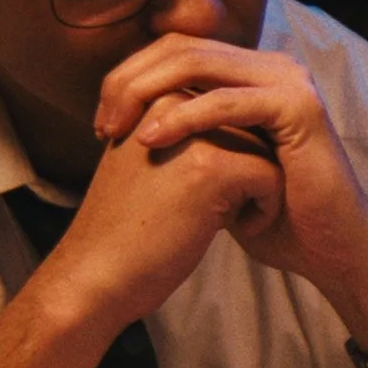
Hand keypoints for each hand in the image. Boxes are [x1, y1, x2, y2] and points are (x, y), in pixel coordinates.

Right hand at [34, 88, 284, 333]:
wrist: (96, 273)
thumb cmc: (128, 225)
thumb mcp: (151, 159)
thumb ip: (185, 131)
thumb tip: (247, 124)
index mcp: (155, 94)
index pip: (227, 106)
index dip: (232, 149)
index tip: (208, 189)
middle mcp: (172, 102)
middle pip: (250, 122)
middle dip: (248, 164)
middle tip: (219, 206)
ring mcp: (192, 133)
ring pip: (266, 145)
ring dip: (260, 186)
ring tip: (227, 217)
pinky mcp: (212, 168)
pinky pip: (271, 176)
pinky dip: (267, 207)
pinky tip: (239, 230)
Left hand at [93, 35, 367, 348]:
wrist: (328, 250)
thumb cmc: (273, 218)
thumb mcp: (216, 168)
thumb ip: (187, 136)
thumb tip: (133, 123)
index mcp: (252, 73)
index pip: (175, 50)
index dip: (129, 79)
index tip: (101, 126)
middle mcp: (271, 66)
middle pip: (180, 47)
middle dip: (129, 82)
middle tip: (102, 124)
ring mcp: (288, 81)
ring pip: (197, 63)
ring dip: (146, 92)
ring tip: (116, 130)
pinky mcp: (298, 107)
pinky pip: (226, 101)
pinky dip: (183, 117)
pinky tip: (151, 140)